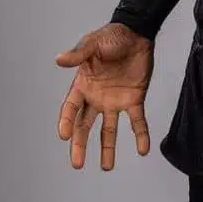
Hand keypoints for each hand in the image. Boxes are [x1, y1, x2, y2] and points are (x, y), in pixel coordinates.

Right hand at [55, 23, 153, 170]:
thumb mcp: (93, 44)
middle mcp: (96, 98)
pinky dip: (140, 135)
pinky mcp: (134, 100)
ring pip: (109, 129)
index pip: (71, 108)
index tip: (64, 136)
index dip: (66, 122)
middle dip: (80, 145)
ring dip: (108, 148)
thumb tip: (59, 59)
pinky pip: (137, 121)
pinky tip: (143, 150)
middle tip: (77, 164)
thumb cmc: (111, 37)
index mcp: (83, 85)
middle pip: (85, 125)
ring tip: (107, 167)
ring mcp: (115, 101)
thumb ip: (78, 54)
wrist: (137, 33)